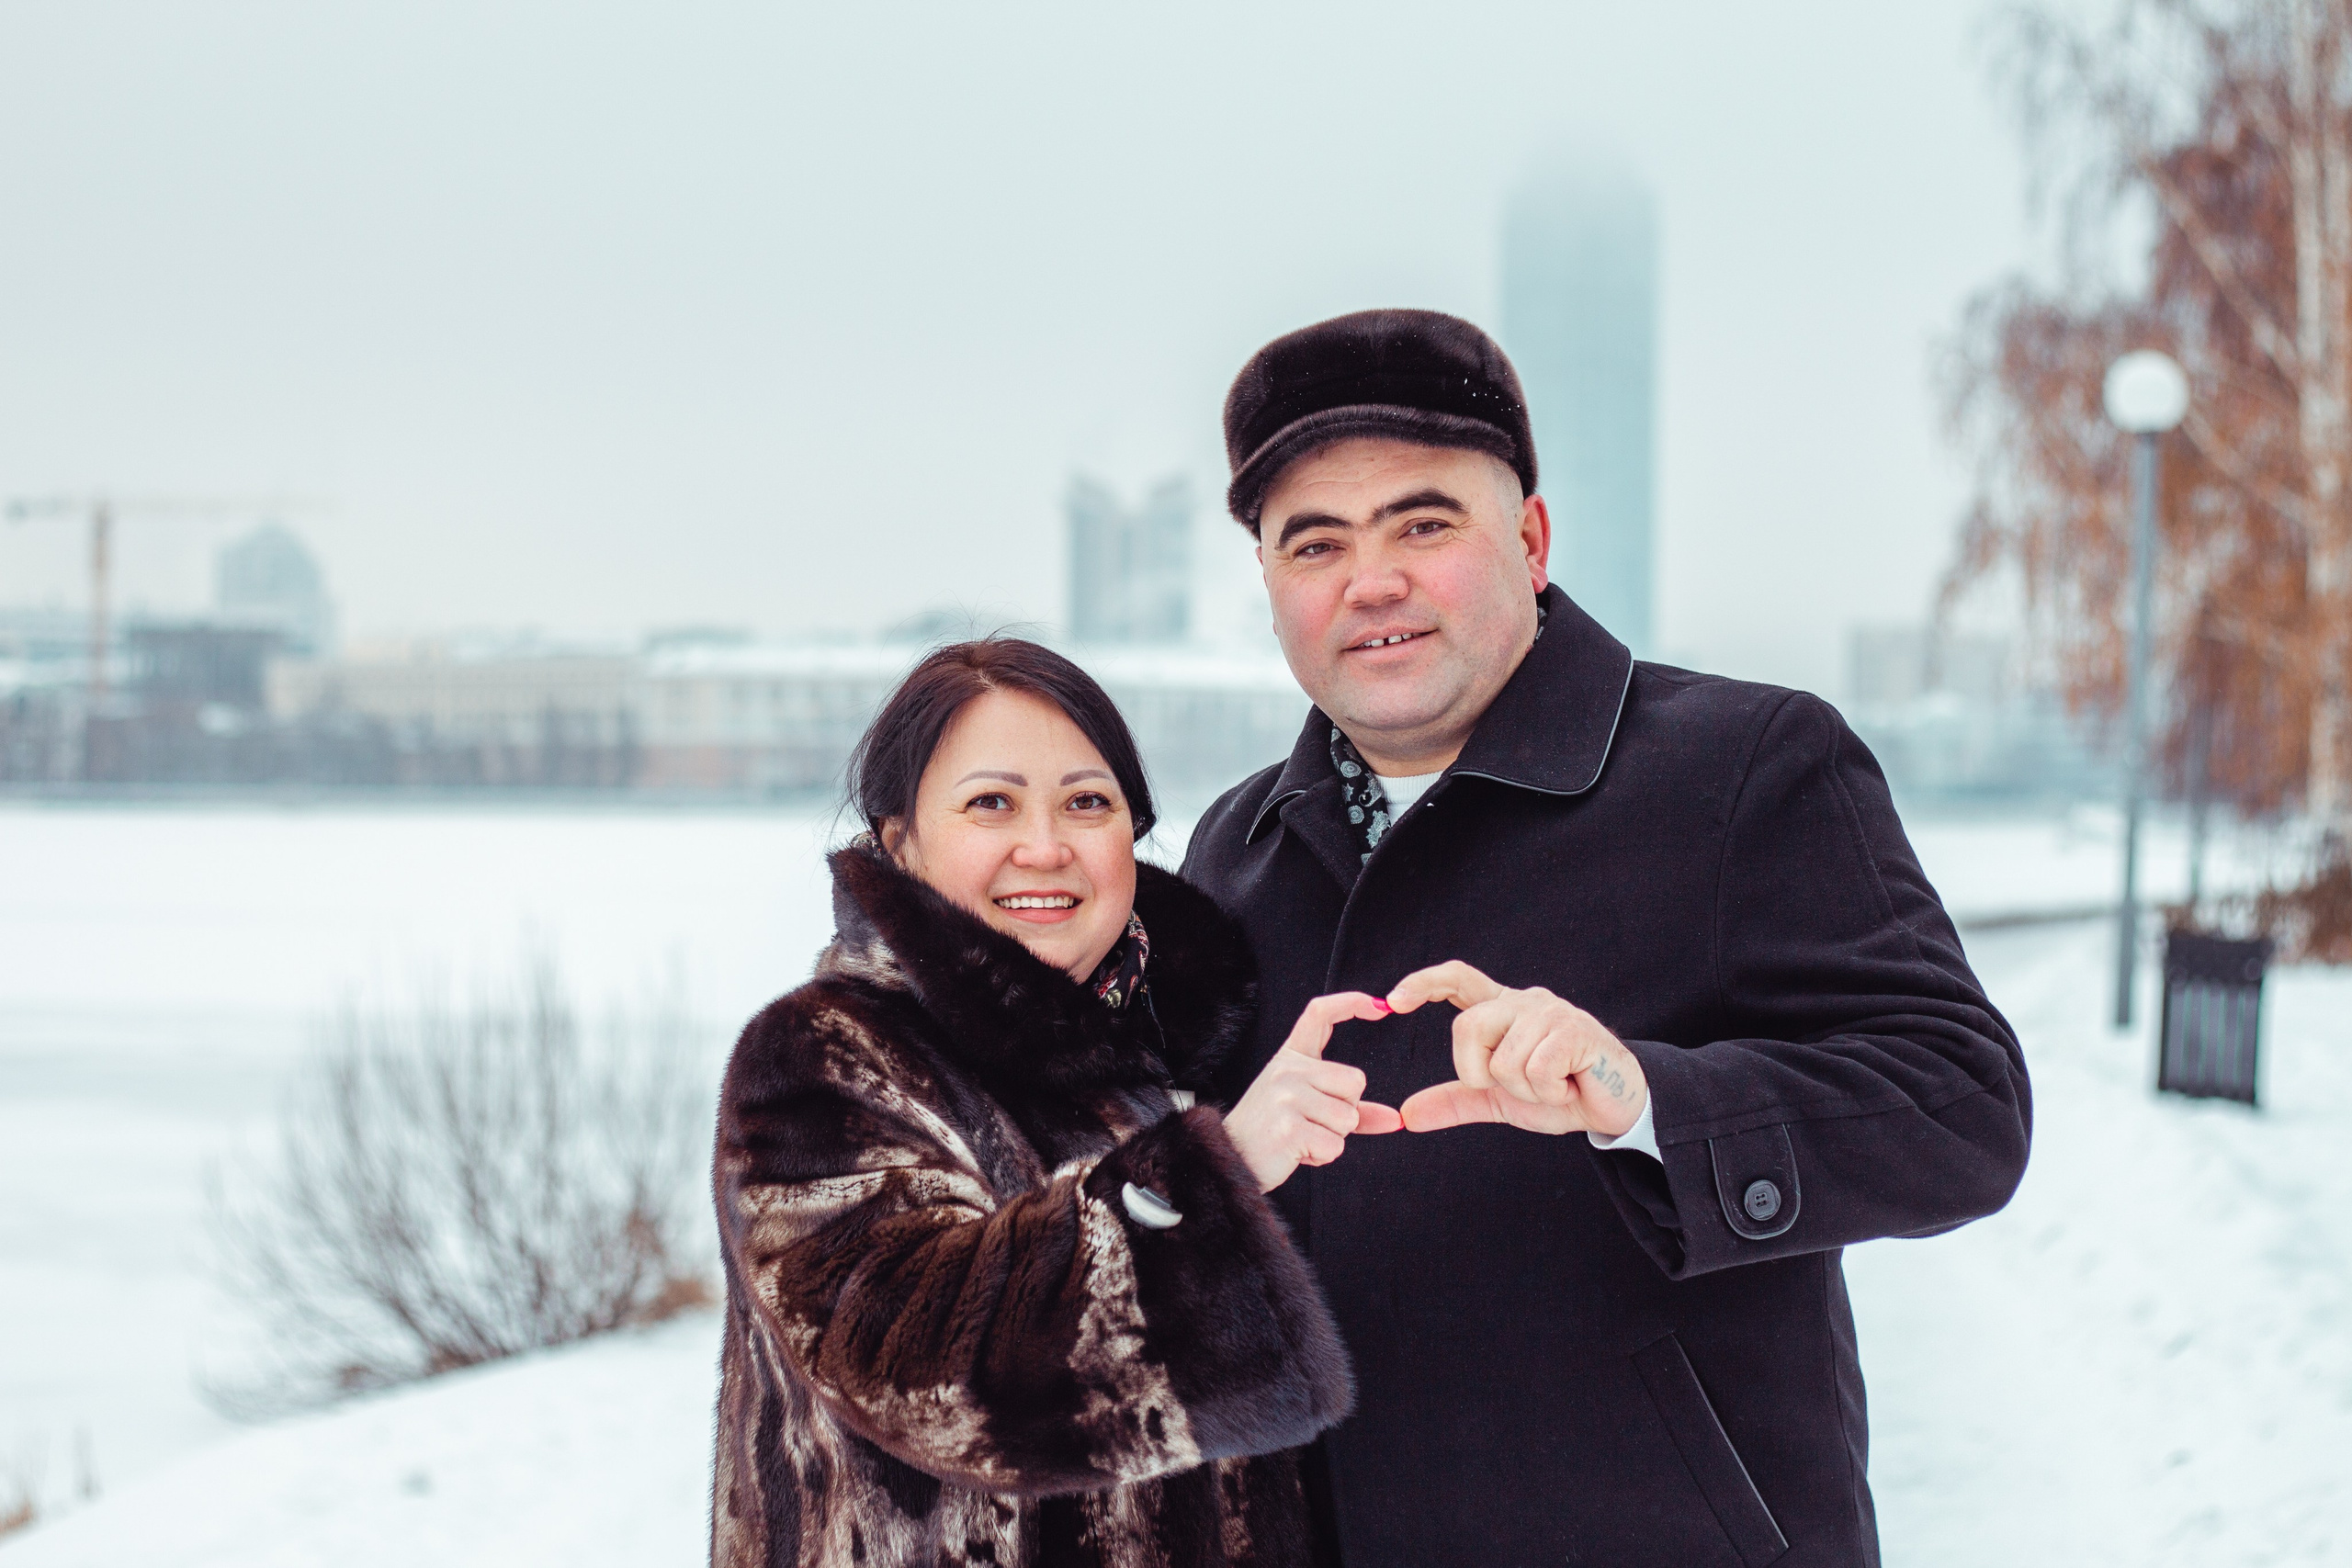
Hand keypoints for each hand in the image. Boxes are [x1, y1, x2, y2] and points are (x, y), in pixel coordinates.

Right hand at [1222, 992, 1403, 1190]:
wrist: (1232, 1160)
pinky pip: (1335, 1144)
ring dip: (1332, 1137)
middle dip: (1345, 1111)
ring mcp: (1287, 1096)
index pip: (1320, 1014)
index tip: (1379, 1005)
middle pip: (1355, 1082)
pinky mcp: (1290, 1127)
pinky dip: (1322, 1155)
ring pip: (1348, 1117)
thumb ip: (1351, 1109)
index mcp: (1290, 1058)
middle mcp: (1288, 1070)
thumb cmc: (1272, 1132)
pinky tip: (1297, 1151)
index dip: (1351, 1002)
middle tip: (1311, 1122)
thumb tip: (1395, 1118)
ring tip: (1301, 1137)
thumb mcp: (1308, 1109)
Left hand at [1386, 961, 1646, 1136]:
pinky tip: (1570, 1085)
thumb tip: (1407, 1114)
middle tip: (1520, 1085)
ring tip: (1553, 1085)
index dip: (1422, 983)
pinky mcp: (1574, 1030)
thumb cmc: (1560, 1093)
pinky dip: (1549, 1091)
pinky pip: (1535, 1068)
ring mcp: (1550, 1012)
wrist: (1614, 1107)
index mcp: (1502, 1009)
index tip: (1391, 1001)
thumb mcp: (1499, 1099)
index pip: (1456, 979)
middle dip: (1482, 1073)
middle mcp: (1523, 1001)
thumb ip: (1456, 1100)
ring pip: (1503, 1059)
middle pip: (1467, 1028)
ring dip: (1525, 1089)